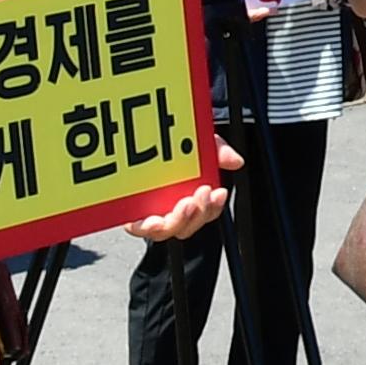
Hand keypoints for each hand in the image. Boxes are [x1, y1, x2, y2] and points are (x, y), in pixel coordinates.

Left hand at [125, 137, 240, 243]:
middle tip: (200, 196)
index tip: (218, 193)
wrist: (144, 133)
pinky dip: (143, 228)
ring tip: (182, 206)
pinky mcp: (130, 213)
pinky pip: (137, 228)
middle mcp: (171, 210)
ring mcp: (151, 213)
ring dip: (176, 222)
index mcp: (190, 198)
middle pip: (187, 227)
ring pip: (165, 231)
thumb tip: (235, 161)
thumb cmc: (174, 144)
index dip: (213, 208)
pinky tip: (151, 219)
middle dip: (197, 215)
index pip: (206, 213)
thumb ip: (218, 151)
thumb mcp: (199, 143)